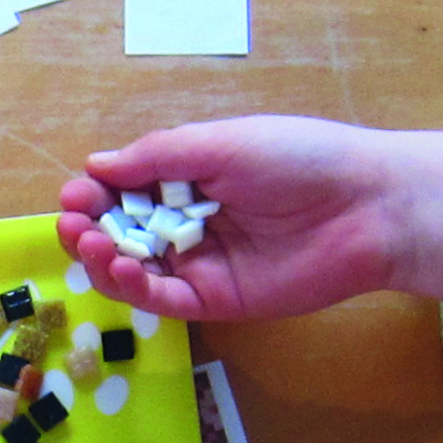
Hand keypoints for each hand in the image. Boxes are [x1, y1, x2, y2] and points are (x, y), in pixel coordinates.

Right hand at [53, 117, 442, 321]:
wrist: (368, 207)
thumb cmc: (300, 160)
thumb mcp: (222, 143)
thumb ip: (157, 157)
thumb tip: (95, 165)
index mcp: (189, 176)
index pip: (124, 190)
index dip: (94, 194)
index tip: (74, 194)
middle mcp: (188, 221)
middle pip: (120, 232)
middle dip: (88, 228)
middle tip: (74, 224)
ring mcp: (201, 263)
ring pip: (133, 270)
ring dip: (102, 260)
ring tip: (93, 245)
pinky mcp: (218, 299)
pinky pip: (164, 299)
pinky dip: (136, 288)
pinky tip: (124, 268)